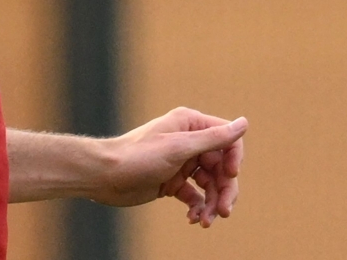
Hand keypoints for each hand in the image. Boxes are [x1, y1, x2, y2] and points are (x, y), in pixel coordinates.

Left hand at [92, 107, 247, 227]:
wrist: (102, 177)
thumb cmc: (137, 156)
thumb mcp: (178, 148)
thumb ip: (213, 138)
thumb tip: (244, 124)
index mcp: (191, 125)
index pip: (227, 140)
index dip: (234, 159)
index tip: (230, 177)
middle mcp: (189, 141)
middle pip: (220, 166)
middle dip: (224, 190)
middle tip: (224, 212)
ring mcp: (181, 163)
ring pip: (209, 184)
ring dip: (212, 203)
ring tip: (206, 222)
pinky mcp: (172, 182)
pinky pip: (194, 195)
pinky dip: (197, 207)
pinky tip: (193, 219)